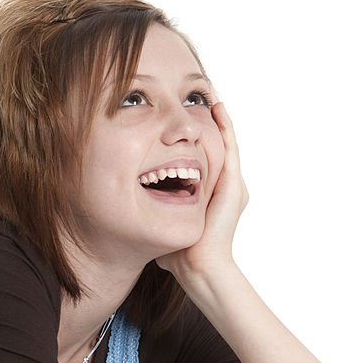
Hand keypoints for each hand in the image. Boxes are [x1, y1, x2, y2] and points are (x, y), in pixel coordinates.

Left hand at [156, 101, 247, 281]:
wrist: (197, 267)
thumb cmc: (178, 255)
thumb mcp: (161, 225)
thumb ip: (151, 216)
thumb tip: (129, 213)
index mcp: (208, 195)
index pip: (201, 160)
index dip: (192, 141)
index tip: (179, 122)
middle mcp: (224, 187)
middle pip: (215, 145)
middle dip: (206, 122)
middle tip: (197, 98)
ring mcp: (231, 186)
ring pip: (225, 142)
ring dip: (219, 119)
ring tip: (210, 94)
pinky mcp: (233, 186)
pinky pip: (230, 149)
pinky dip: (225, 128)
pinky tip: (218, 109)